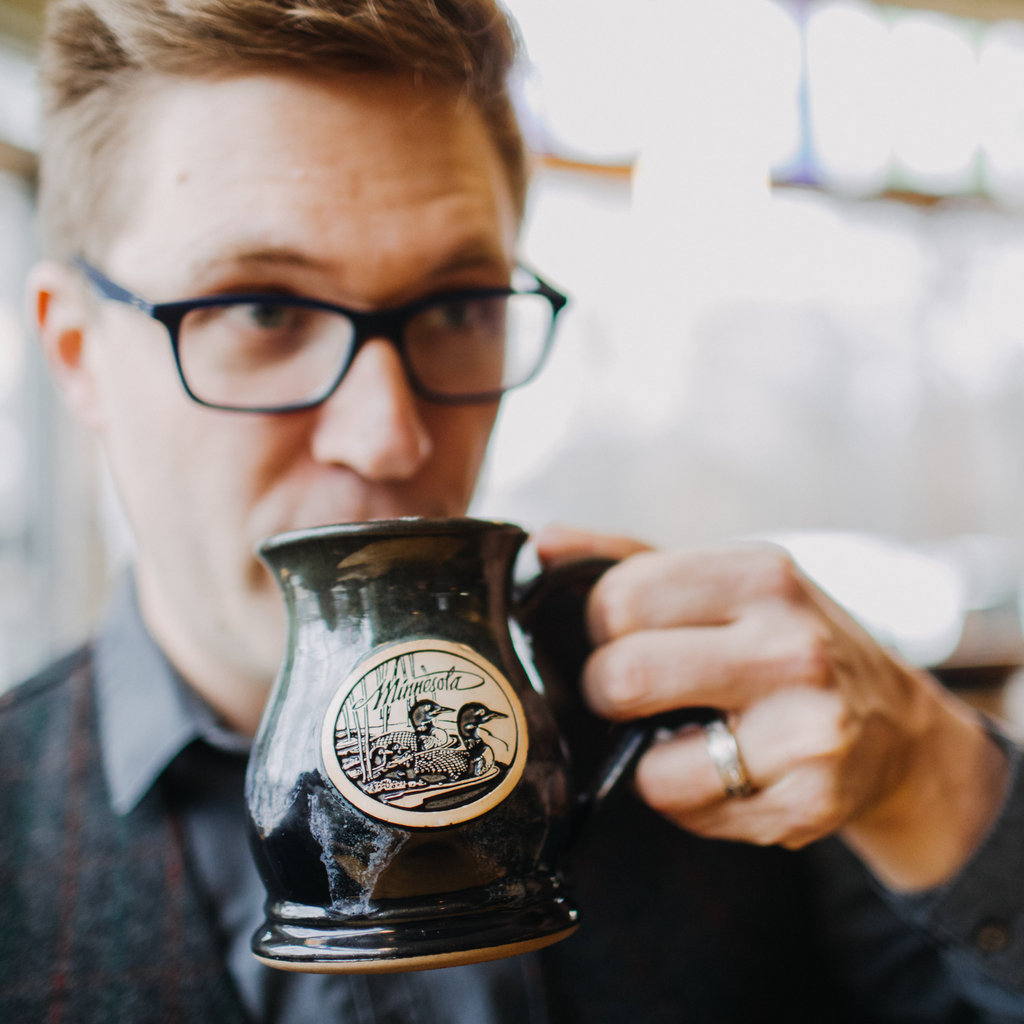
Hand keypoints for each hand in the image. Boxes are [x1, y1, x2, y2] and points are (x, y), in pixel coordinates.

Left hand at [533, 524, 1009, 890]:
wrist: (898, 730)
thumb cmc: (785, 641)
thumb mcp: (725, 582)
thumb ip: (628, 560)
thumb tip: (544, 544)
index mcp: (759, 573)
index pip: (618, 598)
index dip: (602, 626)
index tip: (624, 637)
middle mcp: (790, 644)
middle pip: (623, 677)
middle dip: (610, 694)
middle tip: (636, 695)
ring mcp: (808, 727)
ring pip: (649, 768)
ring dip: (650, 759)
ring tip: (691, 736)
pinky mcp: (810, 803)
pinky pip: (689, 813)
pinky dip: (690, 800)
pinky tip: (729, 774)